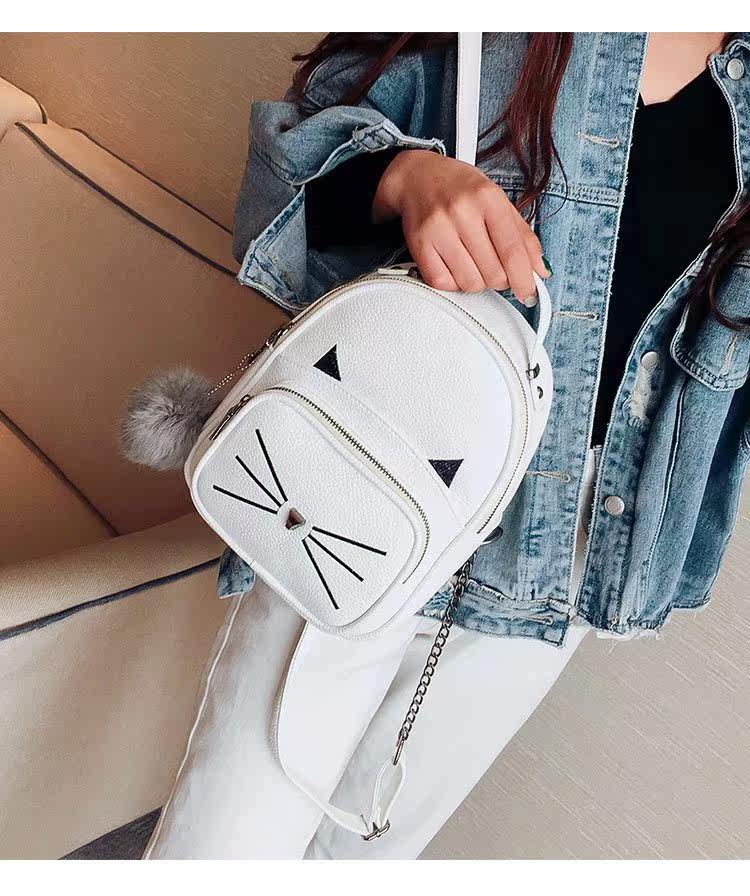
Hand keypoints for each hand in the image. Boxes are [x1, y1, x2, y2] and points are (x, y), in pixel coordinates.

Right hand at [373, 149, 548, 301]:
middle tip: (495, 270)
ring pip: (469, 282)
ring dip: (476, 282)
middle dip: (499, 280)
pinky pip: (443, 282)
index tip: (528, 293)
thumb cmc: (460, 189)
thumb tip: (540, 270)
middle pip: (493, 272)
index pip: (513, 251)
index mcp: (488, 198)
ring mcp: (438, 228)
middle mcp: (463, 211)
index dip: (524, 279)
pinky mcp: (419, 244)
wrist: (416, 176)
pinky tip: (454, 268)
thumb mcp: (497, 200)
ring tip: (473, 266)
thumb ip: (522, 235)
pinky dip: (453, 283)